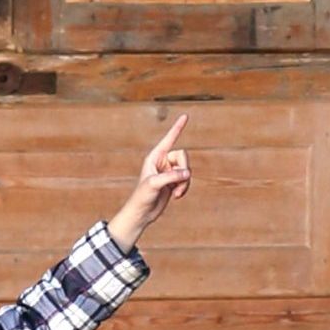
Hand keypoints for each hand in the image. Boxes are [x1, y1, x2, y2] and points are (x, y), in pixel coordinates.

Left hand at [107, 114, 191, 251]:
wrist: (142, 213)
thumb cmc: (142, 196)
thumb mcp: (155, 184)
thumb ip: (171, 177)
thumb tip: (187, 173)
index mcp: (155, 157)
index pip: (169, 139)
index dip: (177, 128)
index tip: (185, 116)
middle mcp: (163, 162)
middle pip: (183, 156)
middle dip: (184, 170)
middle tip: (178, 184)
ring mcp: (169, 172)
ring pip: (187, 170)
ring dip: (184, 183)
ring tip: (176, 194)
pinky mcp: (173, 182)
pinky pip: (186, 180)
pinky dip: (184, 188)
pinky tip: (176, 196)